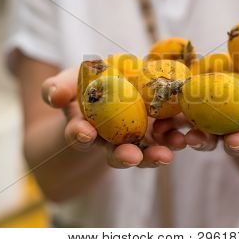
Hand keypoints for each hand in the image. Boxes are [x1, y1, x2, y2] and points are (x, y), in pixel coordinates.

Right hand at [41, 67, 174, 167]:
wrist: (113, 87)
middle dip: (123, 156)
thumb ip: (57, 88)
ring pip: (144, 152)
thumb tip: (53, 95)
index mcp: (85, 130)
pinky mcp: (158, 133)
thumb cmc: (85, 86)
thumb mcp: (68, 82)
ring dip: (154, 154)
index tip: (84, 134)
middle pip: (116, 154)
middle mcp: (110, 142)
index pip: (79, 135)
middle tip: (131, 156)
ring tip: (166, 154)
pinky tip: (184, 137)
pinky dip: (174, 139)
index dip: (80, 136)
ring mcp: (135, 140)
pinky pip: (166, 139)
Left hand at [152, 65, 238, 156]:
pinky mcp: (185, 126)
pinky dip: (170, 132)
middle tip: (236, 141)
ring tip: (192, 139)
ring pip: (208, 141)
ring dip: (201, 142)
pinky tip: (161, 130)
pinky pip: (177, 132)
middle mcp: (235, 128)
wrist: (214, 83)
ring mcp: (210, 131)